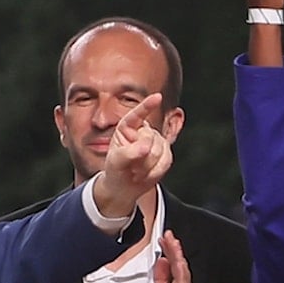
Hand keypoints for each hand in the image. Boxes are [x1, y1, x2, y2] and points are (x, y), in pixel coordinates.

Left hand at [94, 93, 172, 216]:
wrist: (124, 185)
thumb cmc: (116, 169)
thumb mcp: (116, 161)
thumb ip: (129, 153)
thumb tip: (146, 148)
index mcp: (127, 127)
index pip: (137, 115)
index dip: (147, 106)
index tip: (157, 97)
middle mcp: (143, 131)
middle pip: (150, 139)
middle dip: (141, 157)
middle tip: (130, 166)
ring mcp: (156, 141)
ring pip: (160, 151)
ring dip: (147, 166)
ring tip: (136, 170)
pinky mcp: (166, 153)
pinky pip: (167, 160)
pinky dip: (156, 171)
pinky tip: (146, 174)